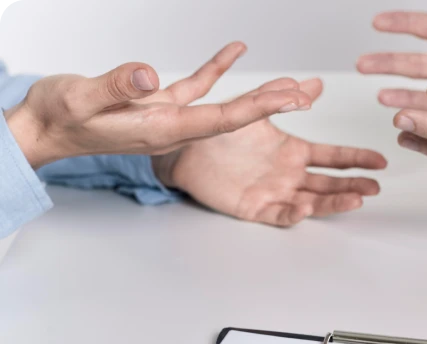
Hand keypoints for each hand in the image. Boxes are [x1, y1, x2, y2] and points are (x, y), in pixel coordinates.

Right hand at [5, 42, 311, 168]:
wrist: (43, 128)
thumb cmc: (58, 117)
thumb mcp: (80, 98)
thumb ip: (113, 87)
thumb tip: (148, 76)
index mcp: (162, 130)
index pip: (221, 120)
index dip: (257, 109)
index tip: (288, 102)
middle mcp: (172, 128)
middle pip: (232, 118)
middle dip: (270, 106)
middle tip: (305, 96)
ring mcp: (168, 117)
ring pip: (221, 104)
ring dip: (254, 93)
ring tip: (288, 83)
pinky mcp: (157, 104)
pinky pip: (195, 86)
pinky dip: (216, 69)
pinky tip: (235, 51)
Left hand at [152, 79, 387, 227]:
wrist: (184, 150)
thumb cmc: (218, 133)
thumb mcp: (256, 109)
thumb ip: (285, 96)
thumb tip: (314, 83)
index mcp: (293, 153)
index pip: (333, 158)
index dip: (357, 159)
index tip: (379, 161)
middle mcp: (288, 175)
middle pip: (329, 184)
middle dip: (354, 186)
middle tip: (375, 188)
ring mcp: (275, 192)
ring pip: (312, 201)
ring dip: (334, 202)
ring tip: (355, 200)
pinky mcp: (256, 208)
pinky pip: (279, 214)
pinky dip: (294, 213)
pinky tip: (307, 208)